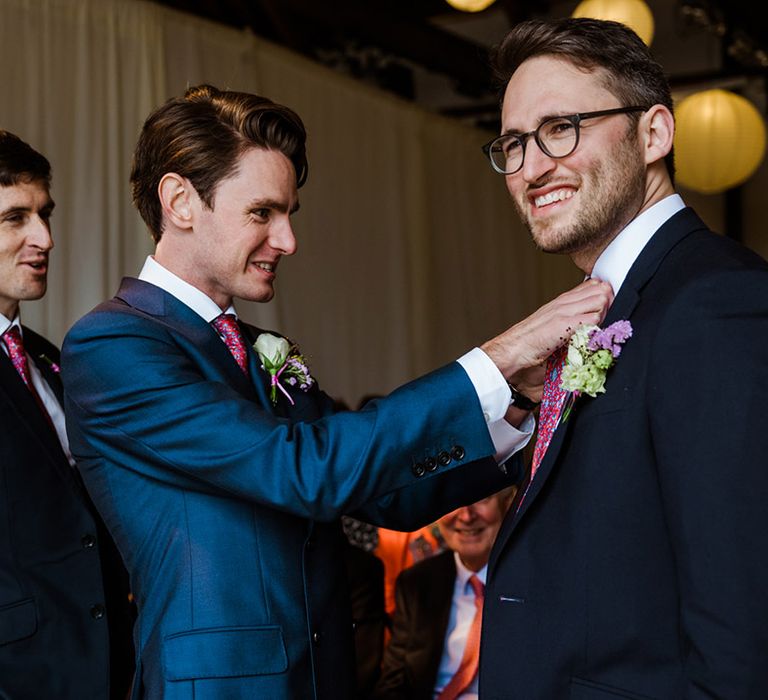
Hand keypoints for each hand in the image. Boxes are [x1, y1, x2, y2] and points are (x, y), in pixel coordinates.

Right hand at [481, 279, 612, 381]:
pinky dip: (600, 326)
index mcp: (558, 305)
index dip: (604, 296)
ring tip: (606, 327)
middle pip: (599, 290)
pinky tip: (597, 335)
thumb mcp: (550, 335)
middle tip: (613, 318)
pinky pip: (594, 317)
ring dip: (607, 313)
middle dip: (611, 303)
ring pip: (600, 300)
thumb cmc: (526, 351)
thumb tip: (588, 339)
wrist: (510, 355)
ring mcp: (563, 312)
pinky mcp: (564, 323)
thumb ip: (568, 333)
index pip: (590, 287)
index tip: (610, 307)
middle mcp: (561, 304)